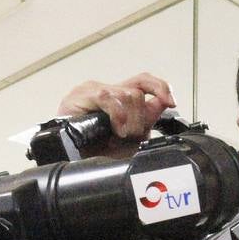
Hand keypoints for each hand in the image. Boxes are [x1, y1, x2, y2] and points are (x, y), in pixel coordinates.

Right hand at [57, 73, 175, 157]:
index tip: (171, 101)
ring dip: (130, 120)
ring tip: (119, 135)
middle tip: (131, 135)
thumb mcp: (127, 139)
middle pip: (138, 91)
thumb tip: (161, 104)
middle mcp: (107, 90)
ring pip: (128, 95)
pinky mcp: (81, 95)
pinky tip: (115, 129)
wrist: (67, 158)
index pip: (144, 81)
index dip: (161, 87)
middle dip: (141, 118)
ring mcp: (93, 90)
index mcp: (118, 98)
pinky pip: (108, 98)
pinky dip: (117, 116)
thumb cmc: (91, 149)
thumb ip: (146, 121)